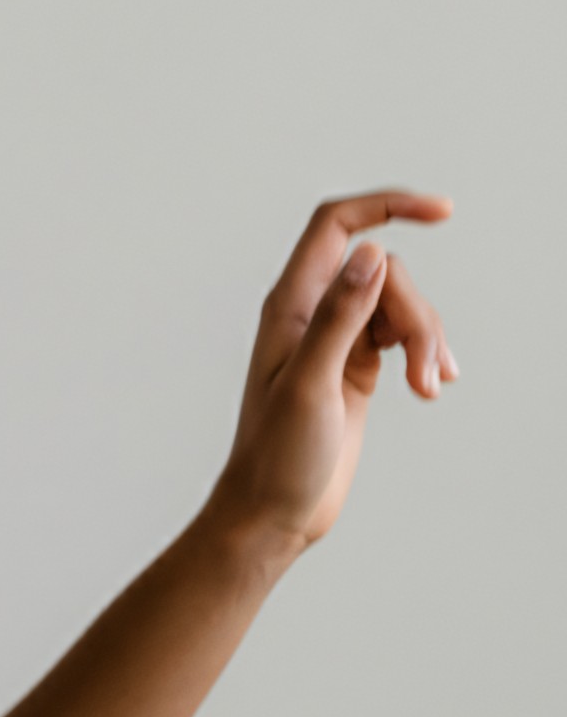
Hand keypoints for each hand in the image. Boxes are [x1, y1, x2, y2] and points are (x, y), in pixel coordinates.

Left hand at [208, 188, 457, 565]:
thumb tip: (370, 255)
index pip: (337, 226)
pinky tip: (432, 386)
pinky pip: (402, 335)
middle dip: (418, 314)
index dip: (386, 205)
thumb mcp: (311, 384)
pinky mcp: (357, 365)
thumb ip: (340, 318)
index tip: (442, 211)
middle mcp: (312, 312)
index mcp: (289, 304)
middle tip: (425, 376)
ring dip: (426, 341)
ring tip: (429, 389)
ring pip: (399, 304)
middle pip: (385, 273)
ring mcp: (336, 337)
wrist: (273, 511)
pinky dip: (425, 354)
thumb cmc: (277, 455)